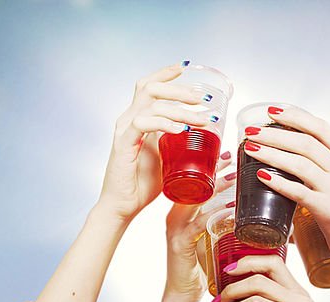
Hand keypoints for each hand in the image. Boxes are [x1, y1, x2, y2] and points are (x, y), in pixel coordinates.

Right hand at [95, 64, 214, 224]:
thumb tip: (207, 136)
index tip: (187, 68)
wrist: (123, 206)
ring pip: (152, 103)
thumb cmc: (143, 184)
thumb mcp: (166, 157)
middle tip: (204, 98)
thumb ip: (178, 142)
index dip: (166, 74)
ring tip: (203, 119)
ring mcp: (124, 130)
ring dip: (181, 108)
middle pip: (151, 88)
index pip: (148, 86)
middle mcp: (129, 120)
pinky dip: (164, 123)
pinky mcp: (123, 144)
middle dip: (181, 89)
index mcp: (137, 119)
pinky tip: (181, 129)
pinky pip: (143, 123)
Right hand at [164, 152, 234, 297]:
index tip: (229, 153)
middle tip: (232, 155)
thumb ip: (221, 224)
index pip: (194, 183)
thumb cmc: (200, 268)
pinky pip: (199, 224)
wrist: (183, 295)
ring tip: (235, 175)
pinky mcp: (180, 243)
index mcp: (181, 212)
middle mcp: (175, 216)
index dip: (210, 167)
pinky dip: (216, 214)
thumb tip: (247, 212)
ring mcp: (175, 228)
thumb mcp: (210, 240)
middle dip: (213, 168)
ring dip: (216, 187)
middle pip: (193, 185)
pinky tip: (231, 209)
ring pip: (196, 200)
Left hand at [238, 107, 329, 275]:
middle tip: (251, 131)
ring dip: (271, 153)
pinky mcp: (329, 211)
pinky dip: (278, 182)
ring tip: (250, 149)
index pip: (321, 128)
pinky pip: (298, 192)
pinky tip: (261, 176)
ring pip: (299, 163)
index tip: (272, 112)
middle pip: (305, 142)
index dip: (295, 116)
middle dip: (274, 133)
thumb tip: (303, 164)